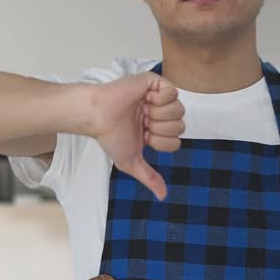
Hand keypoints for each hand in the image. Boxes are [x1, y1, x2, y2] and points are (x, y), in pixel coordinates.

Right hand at [88, 73, 184, 199]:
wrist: (98, 116)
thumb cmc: (110, 136)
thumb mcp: (131, 162)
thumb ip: (149, 177)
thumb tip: (163, 196)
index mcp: (156, 130)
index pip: (176, 141)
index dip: (161, 141)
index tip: (143, 136)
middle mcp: (159, 113)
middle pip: (181, 125)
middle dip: (161, 128)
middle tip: (143, 123)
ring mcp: (157, 97)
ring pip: (179, 109)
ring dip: (160, 114)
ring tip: (143, 111)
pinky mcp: (153, 82)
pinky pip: (172, 91)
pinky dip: (160, 99)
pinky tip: (146, 99)